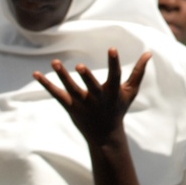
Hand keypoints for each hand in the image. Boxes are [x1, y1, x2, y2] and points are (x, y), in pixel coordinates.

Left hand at [34, 48, 149, 144]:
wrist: (105, 135)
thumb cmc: (118, 109)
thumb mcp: (131, 92)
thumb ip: (139, 72)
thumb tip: (148, 52)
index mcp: (113, 93)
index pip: (115, 75)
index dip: (113, 62)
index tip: (112, 49)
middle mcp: (97, 99)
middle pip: (90, 86)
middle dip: (86, 77)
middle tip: (79, 66)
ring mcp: (82, 104)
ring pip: (70, 89)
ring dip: (62, 76)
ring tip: (54, 62)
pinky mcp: (70, 107)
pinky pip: (56, 94)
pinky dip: (46, 84)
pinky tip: (37, 74)